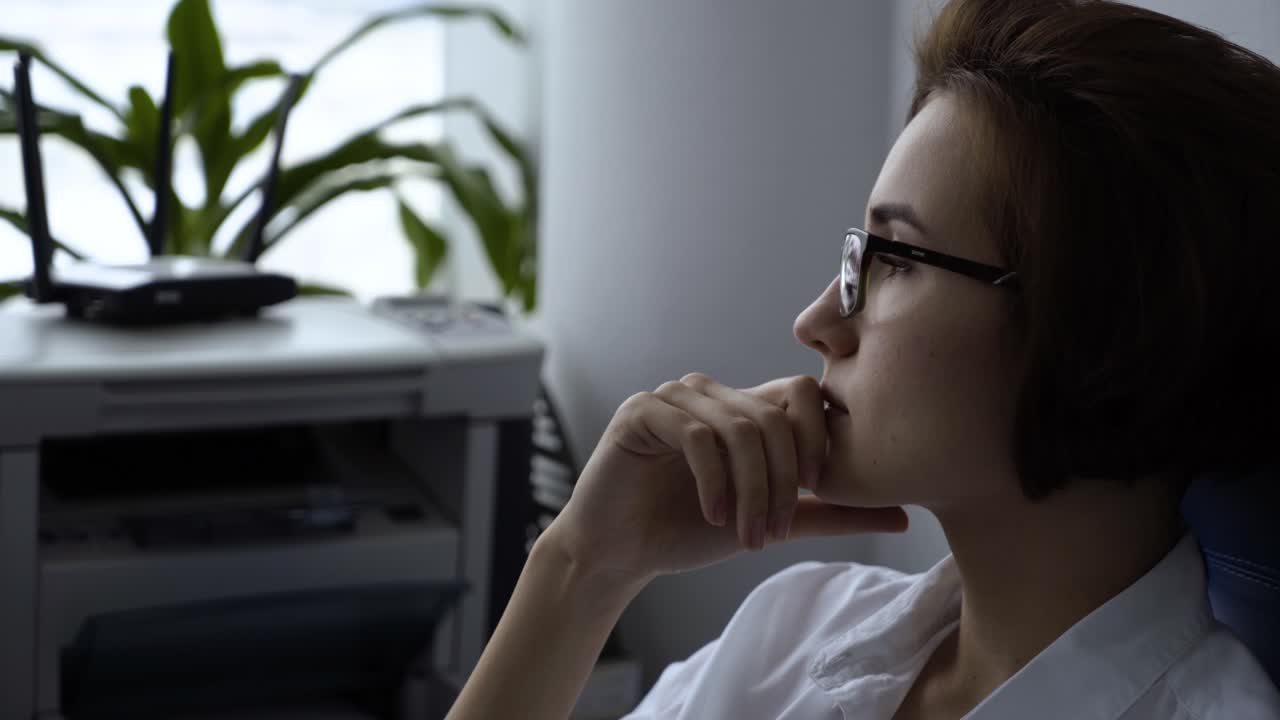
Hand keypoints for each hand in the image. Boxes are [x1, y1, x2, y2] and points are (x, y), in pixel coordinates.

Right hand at [541, 373, 908, 585]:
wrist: (619, 552)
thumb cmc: (688, 532)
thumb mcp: (771, 521)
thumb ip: (830, 513)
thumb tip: (904, 516)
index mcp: (743, 408)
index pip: (801, 394)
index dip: (818, 441)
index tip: (815, 495)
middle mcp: (711, 392)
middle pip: (774, 416)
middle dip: (785, 482)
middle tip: (775, 533)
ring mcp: (674, 397)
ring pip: (739, 428)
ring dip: (752, 490)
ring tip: (746, 535)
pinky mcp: (642, 411)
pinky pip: (696, 434)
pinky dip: (715, 481)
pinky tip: (713, 515)